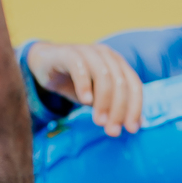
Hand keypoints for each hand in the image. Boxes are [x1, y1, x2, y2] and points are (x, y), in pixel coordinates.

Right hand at [25, 41, 142, 135]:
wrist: (45, 64)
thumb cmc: (76, 81)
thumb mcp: (97, 98)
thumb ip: (115, 108)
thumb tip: (136, 126)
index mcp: (118, 64)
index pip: (134, 85)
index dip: (135, 108)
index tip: (131, 129)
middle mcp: (106, 55)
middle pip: (120, 82)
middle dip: (119, 109)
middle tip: (112, 131)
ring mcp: (88, 51)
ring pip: (103, 75)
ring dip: (104, 101)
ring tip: (99, 121)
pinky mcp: (68, 53)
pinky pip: (79, 66)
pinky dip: (84, 84)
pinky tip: (85, 101)